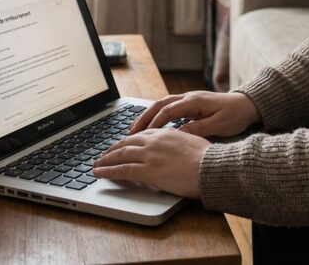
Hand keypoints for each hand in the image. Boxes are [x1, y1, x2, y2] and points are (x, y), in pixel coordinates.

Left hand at [92, 129, 209, 198]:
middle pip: (126, 143)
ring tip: (96, 165)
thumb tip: (173, 149)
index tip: (120, 146)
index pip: (139, 135)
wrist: (211, 167)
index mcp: (165, 133)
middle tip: (103, 155)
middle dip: (112, 150)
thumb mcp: (191, 143)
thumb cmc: (207, 158)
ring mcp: (149, 155)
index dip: (126, 141)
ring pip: (120, 155)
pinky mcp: (148, 170)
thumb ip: (178, 143)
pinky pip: (122, 170)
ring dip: (105, 160)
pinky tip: (99, 173)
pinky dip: (108, 171)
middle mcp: (154, 141)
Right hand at [130, 91, 261, 137]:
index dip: (154, 123)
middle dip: (143, 118)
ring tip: (134, 131)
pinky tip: (151, 128)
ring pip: (162, 105)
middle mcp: (188, 98)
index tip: (143, 136)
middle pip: (159, 105)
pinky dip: (156, 117)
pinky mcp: (190, 105)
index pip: (168, 111)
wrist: (247, 104)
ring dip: (147, 117)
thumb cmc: (235, 115)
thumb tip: (178, 135)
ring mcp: (188, 100)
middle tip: (130, 133)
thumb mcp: (219, 125)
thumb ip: (198, 129)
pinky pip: (168, 109)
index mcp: (194, 101)